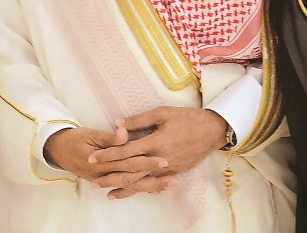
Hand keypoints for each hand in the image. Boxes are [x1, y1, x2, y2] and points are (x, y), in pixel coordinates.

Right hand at [44, 126, 166, 184]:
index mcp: (103, 160)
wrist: (57, 150)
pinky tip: (153, 189)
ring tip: (169, 185)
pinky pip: (125, 187)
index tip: (163, 159)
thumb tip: (125, 134)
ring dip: (150, 186)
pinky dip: (139, 189)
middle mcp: (105, 172)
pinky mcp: (105, 180)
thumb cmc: (74, 138)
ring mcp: (105, 179)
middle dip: (153, 177)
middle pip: (133, 176)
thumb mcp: (90, 133)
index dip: (146, 161)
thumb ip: (109, 137)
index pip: (128, 161)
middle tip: (172, 176)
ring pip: (131, 185)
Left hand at [88, 107, 227, 198]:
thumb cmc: (187, 118)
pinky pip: (155, 183)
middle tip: (93, 182)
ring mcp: (169, 168)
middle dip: (111, 177)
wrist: (214, 130)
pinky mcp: (176, 172)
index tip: (92, 158)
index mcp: (155, 142)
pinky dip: (142, 189)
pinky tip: (132, 192)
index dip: (107, 155)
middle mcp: (160, 159)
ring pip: (143, 181)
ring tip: (108, 194)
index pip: (125, 151)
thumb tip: (116, 123)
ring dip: (125, 188)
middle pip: (131, 171)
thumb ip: (138, 120)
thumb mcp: (161, 113)